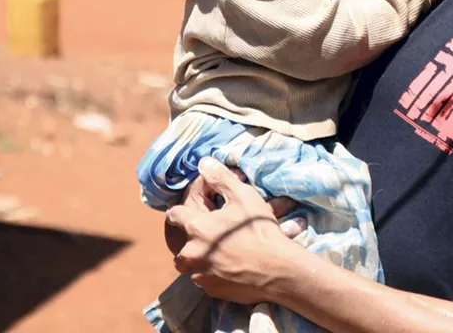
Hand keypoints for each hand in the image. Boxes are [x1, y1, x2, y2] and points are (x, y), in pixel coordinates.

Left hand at [166, 158, 301, 304]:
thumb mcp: (243, 196)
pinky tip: (229, 265)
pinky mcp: (211, 290)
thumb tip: (203, 162)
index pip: (174, 214)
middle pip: (179, 242)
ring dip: (199, 255)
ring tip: (218, 249)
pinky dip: (211, 271)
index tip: (197, 209)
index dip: (184, 209)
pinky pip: (204, 278)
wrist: (278, 270)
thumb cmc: (260, 230)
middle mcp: (192, 253)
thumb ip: (220, 178)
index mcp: (196, 228)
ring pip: (190, 263)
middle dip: (191, 236)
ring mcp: (200, 275)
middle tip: (212, 230)